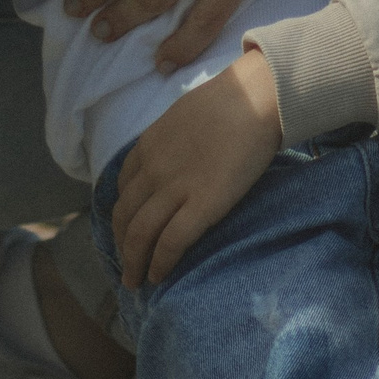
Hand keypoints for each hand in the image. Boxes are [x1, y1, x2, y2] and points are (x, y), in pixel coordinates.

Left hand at [113, 55, 282, 286]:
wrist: (256, 97)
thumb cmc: (231, 99)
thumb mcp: (184, 115)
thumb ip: (172, 140)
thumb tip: (178, 154)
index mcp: (148, 146)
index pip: (123, 188)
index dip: (121, 214)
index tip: (127, 230)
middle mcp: (153, 170)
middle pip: (125, 215)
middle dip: (121, 245)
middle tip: (125, 264)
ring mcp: (175, 188)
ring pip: (140, 234)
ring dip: (133, 262)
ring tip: (135, 282)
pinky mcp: (202, 205)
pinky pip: (170, 242)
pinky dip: (159, 264)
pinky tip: (158, 277)